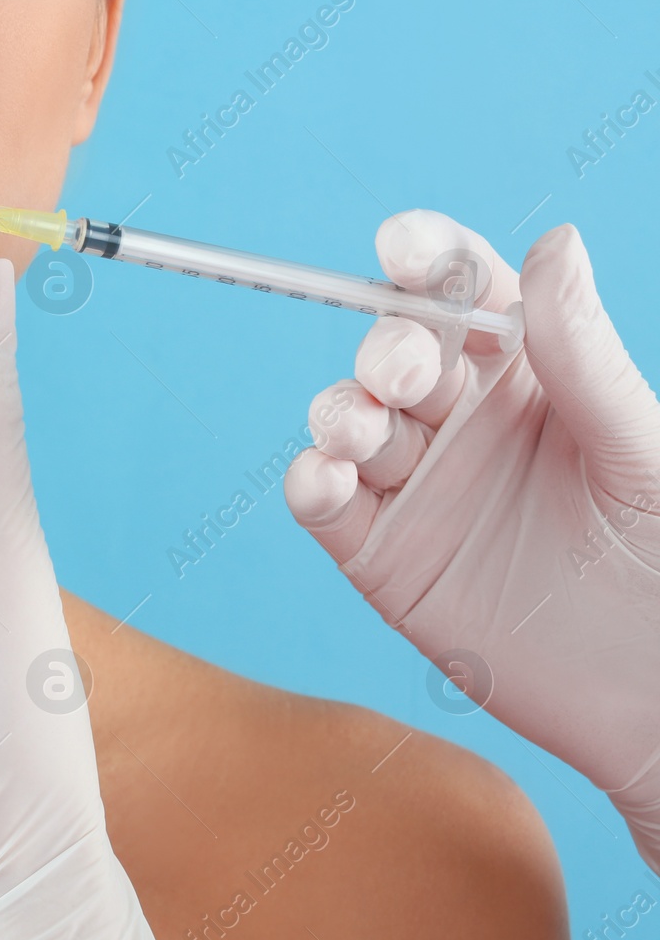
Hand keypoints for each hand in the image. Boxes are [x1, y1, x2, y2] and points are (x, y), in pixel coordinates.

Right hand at [285, 210, 659, 868]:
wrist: (654, 697)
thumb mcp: (637, 450)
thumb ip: (582, 355)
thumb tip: (552, 242)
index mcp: (532, 375)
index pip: (466, 294)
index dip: (428, 260)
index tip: (402, 247)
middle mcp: (465, 422)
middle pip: (395, 352)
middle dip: (386, 349)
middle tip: (406, 376)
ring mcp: (417, 487)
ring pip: (349, 421)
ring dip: (341, 414)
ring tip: (362, 435)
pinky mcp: (380, 556)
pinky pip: (326, 505)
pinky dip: (313, 483)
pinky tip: (329, 481)